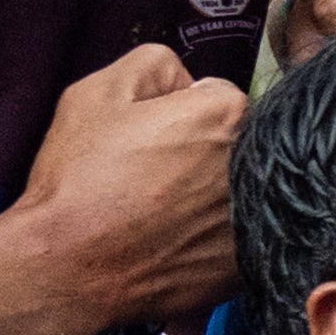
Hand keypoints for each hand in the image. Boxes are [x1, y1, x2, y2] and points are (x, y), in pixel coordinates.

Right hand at [10, 47, 243, 332]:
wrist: (74, 268)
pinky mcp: (254, 260)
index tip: (154, 136)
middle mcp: (258, 163)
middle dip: (205, 152)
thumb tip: (186, 77)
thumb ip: (153, 65)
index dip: (181, 112)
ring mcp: (261, 215)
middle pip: (238, 143)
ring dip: (212, 194)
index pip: (220, 97)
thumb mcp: (98, 94)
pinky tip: (178, 241)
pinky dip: (215, 235)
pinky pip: (243, 235)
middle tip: (157, 177)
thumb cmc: (82, 180)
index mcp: (227, 115)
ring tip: (165, 211)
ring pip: (243, 189)